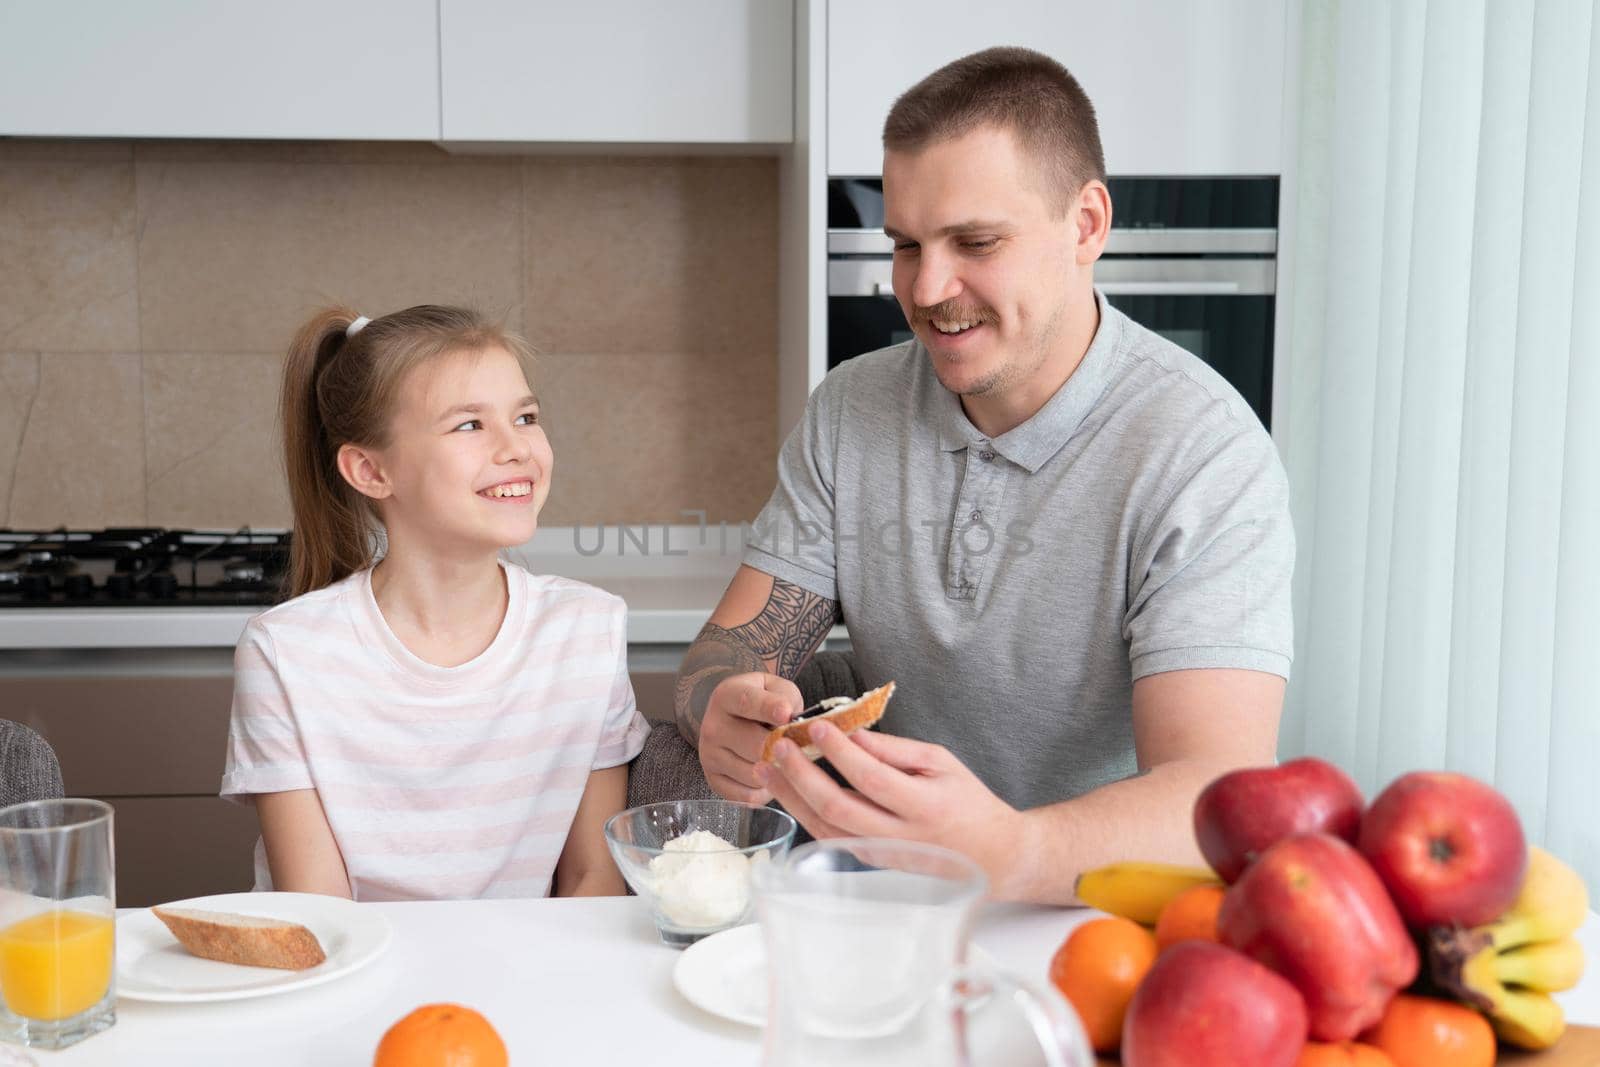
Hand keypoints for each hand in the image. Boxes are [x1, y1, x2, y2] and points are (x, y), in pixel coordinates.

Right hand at [698, 672, 802, 804]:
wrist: (734, 719)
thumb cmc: (763, 703)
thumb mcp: (775, 688)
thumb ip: (786, 697)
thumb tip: (792, 721)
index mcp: (727, 696)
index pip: (747, 702)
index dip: (769, 708)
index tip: (787, 714)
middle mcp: (712, 726)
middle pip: (756, 746)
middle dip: (782, 748)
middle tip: (799, 747)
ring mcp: (709, 756)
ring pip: (755, 775)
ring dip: (777, 771)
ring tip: (784, 760)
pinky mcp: (714, 781)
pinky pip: (748, 796)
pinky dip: (766, 790)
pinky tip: (770, 775)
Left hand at [756, 723, 1032, 898]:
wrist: (990, 856)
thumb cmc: (968, 802)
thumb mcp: (942, 763)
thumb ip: (897, 750)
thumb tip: (853, 735)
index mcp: (923, 806)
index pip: (871, 777)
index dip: (840, 752)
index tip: (817, 726)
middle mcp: (899, 837)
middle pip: (837, 808)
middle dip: (801, 776)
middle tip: (779, 747)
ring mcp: (882, 855)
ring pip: (825, 829)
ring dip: (792, 797)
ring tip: (768, 769)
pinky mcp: (871, 862)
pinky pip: (831, 838)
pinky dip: (805, 813)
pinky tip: (789, 792)